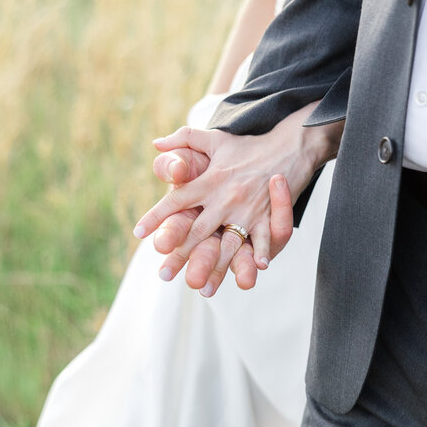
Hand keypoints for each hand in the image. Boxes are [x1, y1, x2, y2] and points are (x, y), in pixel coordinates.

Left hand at [134, 104, 342, 295]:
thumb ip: (184, 139)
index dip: (157, 216)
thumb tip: (156, 144)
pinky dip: (261, 252)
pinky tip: (258, 268)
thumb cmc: (248, 145)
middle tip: (163, 275)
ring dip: (216, 266)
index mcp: (209, 181)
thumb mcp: (214, 138)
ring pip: (227, 242)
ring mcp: (246, 209)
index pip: (177, 200)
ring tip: (203, 288)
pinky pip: (263, 237)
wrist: (288, 145)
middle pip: (197, 230)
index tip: (138, 233)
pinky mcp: (267, 215)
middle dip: (180, 253)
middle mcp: (224, 197)